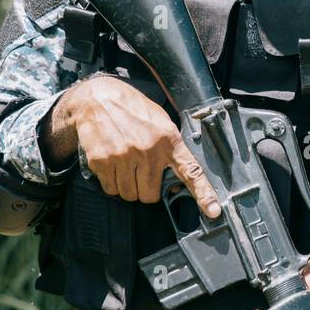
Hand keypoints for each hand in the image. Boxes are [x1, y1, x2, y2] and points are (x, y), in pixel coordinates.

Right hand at [46, 74, 219, 217]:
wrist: (97, 98)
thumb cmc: (132, 109)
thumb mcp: (160, 122)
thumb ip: (170, 148)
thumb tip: (176, 180)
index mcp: (168, 139)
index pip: (191, 171)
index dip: (203, 193)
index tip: (213, 210)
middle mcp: (148, 150)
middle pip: (150, 195)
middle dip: (146, 188)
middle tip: (140, 171)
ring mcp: (124, 156)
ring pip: (130, 195)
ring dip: (128, 187)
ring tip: (125, 165)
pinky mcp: (103, 161)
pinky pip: (111, 189)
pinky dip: (111, 182)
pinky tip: (112, 164)